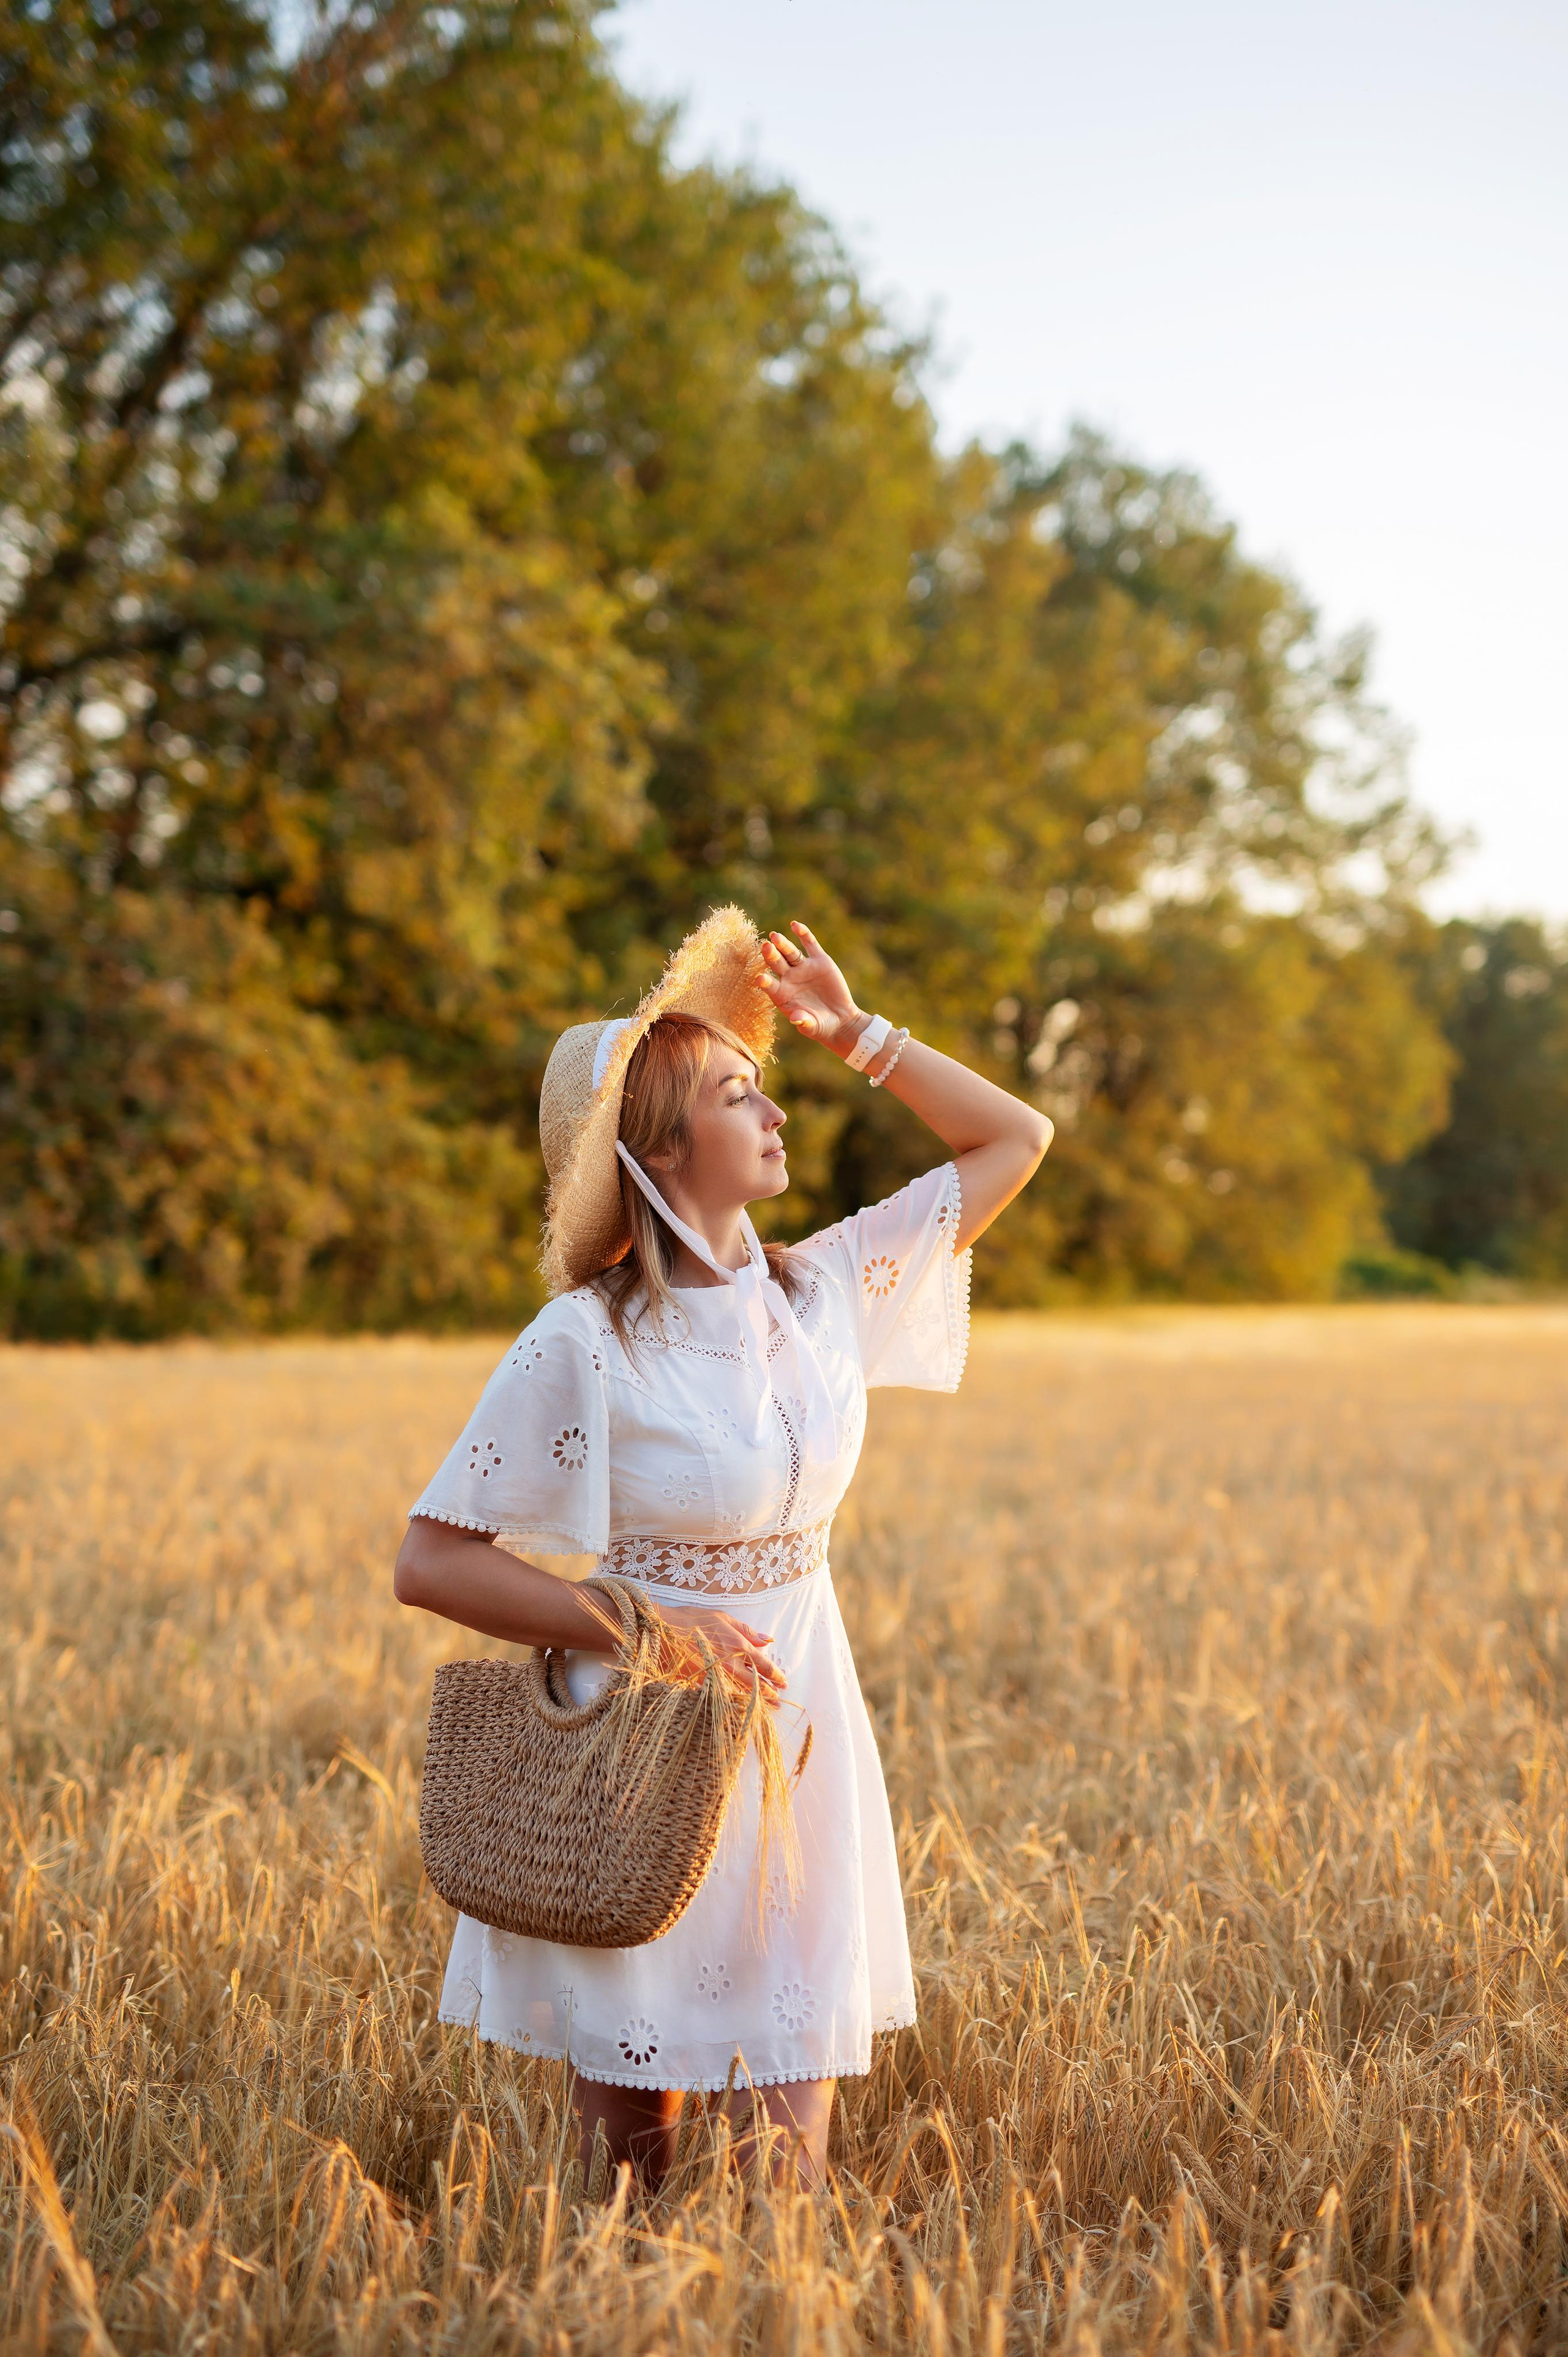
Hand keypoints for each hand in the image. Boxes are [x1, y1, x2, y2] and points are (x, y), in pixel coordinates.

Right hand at [662, 1604, 785, 1698]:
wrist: (662, 1630)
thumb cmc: (692, 1620)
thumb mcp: (723, 1618)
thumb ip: (746, 1631)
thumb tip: (767, 1640)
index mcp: (738, 1645)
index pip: (763, 1664)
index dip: (775, 1675)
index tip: (783, 1682)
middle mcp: (730, 1663)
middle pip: (755, 1683)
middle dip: (769, 1693)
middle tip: (779, 1700)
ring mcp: (715, 1675)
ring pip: (740, 1692)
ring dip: (755, 1700)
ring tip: (767, 1708)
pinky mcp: (701, 1684)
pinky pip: (721, 1695)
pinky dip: (732, 1702)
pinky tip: (738, 1707)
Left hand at [757, 920, 864, 1054]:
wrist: (840, 1019)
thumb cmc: (820, 1026)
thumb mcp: (812, 1026)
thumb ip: (803, 1021)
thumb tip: (795, 1018)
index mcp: (782, 994)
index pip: (770, 986)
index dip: (765, 981)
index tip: (759, 978)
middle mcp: (789, 978)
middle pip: (777, 964)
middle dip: (770, 956)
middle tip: (765, 947)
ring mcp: (803, 968)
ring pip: (790, 953)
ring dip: (782, 944)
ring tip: (775, 936)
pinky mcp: (819, 960)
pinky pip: (809, 944)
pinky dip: (803, 934)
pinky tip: (795, 925)